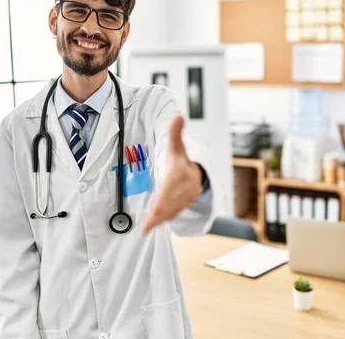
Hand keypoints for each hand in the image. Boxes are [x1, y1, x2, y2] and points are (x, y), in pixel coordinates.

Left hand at [141, 115, 202, 233]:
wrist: (199, 172)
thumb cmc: (182, 159)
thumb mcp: (177, 146)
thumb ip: (175, 133)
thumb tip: (178, 116)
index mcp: (182, 173)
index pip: (171, 187)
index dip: (163, 199)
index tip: (154, 209)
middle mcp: (187, 187)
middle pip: (170, 202)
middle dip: (159, 214)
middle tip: (145, 226)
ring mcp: (187, 197)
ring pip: (172, 210)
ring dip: (159, 219)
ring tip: (146, 227)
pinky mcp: (184, 205)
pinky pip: (173, 213)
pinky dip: (163, 219)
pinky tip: (152, 225)